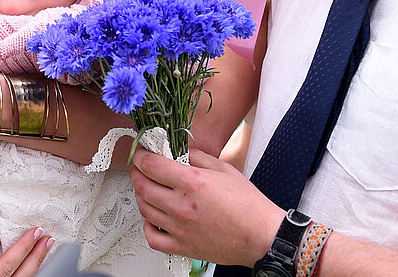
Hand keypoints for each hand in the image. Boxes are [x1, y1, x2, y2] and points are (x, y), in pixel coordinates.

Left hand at [129, 148, 282, 265]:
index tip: (139, 151)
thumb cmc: (248, 205)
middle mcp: (182, 206)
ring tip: (148, 188)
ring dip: (141, 195)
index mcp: (193, 183)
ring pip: (144, 209)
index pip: (151, 165)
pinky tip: (153, 217)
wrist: (261, 236)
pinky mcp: (182, 247)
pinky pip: (152, 237)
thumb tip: (178, 153)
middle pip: (142, 186)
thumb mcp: (223, 169)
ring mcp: (180, 229)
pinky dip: (147, 225)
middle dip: (135, 171)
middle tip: (139, 166)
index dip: (140, 155)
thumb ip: (196, 158)